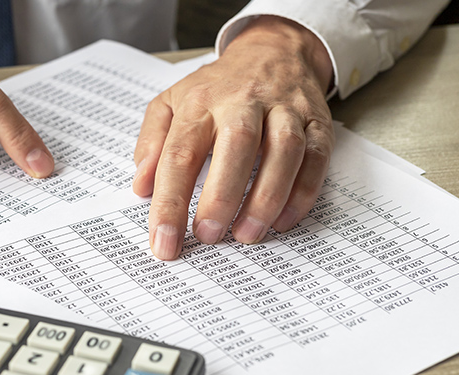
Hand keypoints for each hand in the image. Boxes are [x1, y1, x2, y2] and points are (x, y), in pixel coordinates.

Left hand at [133, 16, 334, 259]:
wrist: (272, 50)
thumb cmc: (215, 89)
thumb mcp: (171, 102)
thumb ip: (151, 142)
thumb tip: (142, 186)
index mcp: (201, 102)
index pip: (179, 153)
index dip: (170, 201)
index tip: (163, 241)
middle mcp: (243, 102)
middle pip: (237, 144)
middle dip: (221, 195)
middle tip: (208, 235)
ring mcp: (285, 109)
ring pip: (284, 150)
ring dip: (267, 197)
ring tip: (246, 234)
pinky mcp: (316, 121)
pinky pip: (316, 156)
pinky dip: (303, 191)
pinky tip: (284, 220)